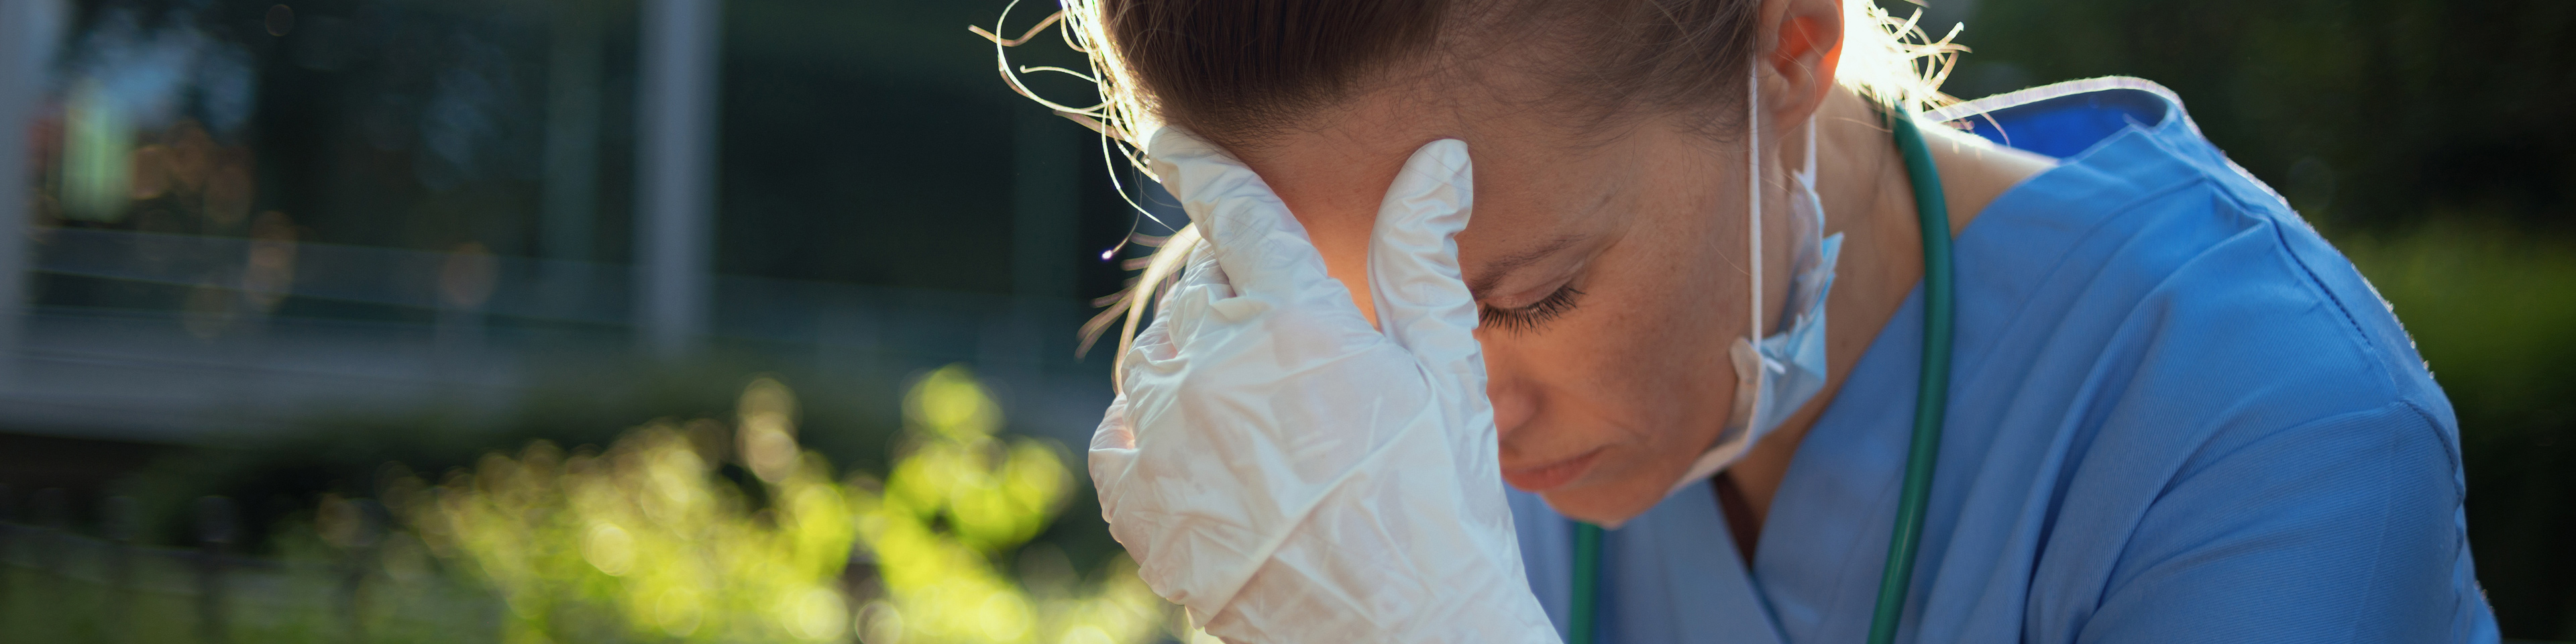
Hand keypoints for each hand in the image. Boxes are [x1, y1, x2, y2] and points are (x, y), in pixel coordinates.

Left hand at [1089, 129, 1559, 642]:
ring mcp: (1165, 430)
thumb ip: (1421, 255)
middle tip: (1303, 362)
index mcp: (1299, 323)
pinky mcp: (1133, 490)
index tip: (1172, 138)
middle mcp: (1216, 365)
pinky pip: (1125, 422)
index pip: (1236, 212)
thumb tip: (1436, 157)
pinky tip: (1220, 459)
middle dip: (1244, 299)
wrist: (1398, 635)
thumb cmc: (1439, 500)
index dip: (1202, 164)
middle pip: (1205, 285)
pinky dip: (1160, 427)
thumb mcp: (1444, 372)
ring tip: (1271, 423)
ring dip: (1201, 361)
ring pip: (1161, 349)